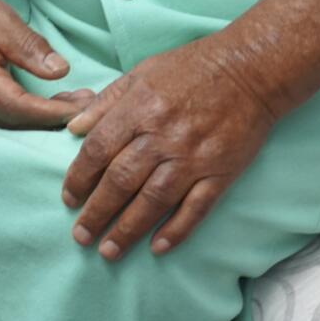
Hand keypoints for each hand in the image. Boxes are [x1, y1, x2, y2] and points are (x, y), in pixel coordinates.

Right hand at [0, 0, 94, 128]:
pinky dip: (41, 112)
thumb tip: (60, 71)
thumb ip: (30, 48)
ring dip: (52, 116)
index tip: (84, 106)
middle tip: (93, 103)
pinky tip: (65, 102)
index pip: (18, 107)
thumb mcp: (4, 23)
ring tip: (84, 100)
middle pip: (20, 122)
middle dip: (57, 117)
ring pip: (19, 123)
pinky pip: (16, 117)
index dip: (52, 112)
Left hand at [62, 34, 278, 259]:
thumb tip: (73, 126)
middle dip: (96, 213)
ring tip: (108, 251)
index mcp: (140, 108)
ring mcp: (193, 157)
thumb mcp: (142, 73)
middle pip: (121, 181)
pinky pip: (195, 208)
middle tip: (80, 236)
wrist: (250, 69)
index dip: (79, 178)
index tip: (68, 199)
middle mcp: (163, 135)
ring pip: (153, 201)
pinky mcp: (220, 172)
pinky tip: (157, 247)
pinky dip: (176, 230)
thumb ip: (106, 101)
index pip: (98, 150)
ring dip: (127, 230)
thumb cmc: (192, 68)